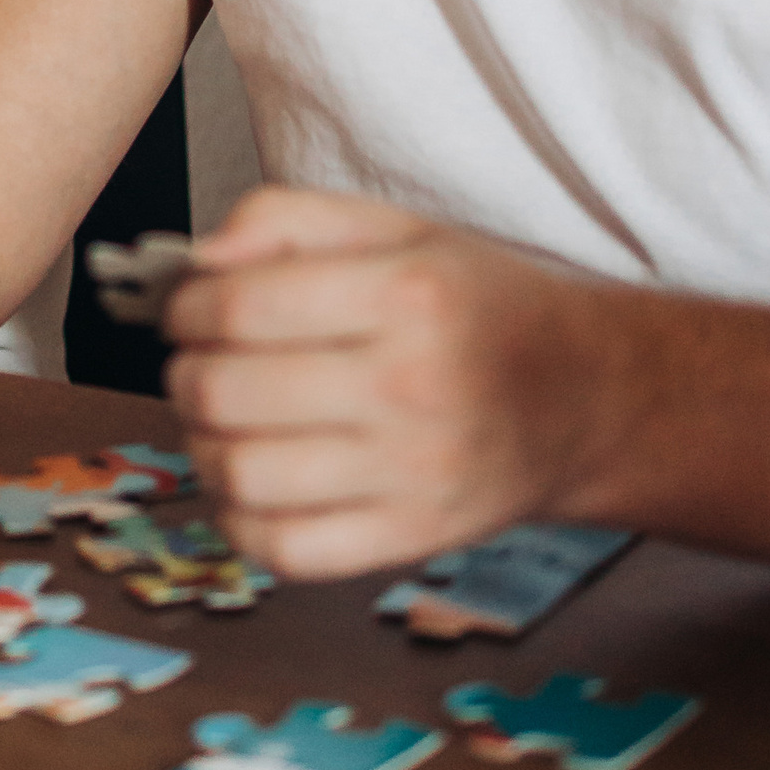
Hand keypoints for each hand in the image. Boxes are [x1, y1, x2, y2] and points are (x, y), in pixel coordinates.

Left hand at [163, 186, 613, 578]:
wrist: (585, 400)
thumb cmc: (479, 309)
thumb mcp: (400, 228)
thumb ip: (289, 218)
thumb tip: (198, 261)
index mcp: (408, 295)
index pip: (237, 307)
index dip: (183, 309)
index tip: (185, 311)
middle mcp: (411, 386)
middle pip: (226, 392)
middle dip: (184, 375)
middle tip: (196, 365)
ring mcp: (412, 475)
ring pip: (240, 475)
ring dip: (201, 446)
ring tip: (220, 423)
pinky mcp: (412, 540)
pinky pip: (283, 550)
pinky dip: (239, 520)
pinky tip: (252, 484)